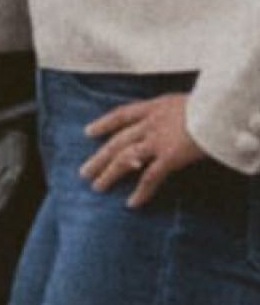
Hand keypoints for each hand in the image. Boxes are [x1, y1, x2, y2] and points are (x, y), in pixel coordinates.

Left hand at [84, 92, 213, 207]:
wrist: (220, 107)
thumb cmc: (212, 104)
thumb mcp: (188, 101)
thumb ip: (176, 112)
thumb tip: (177, 121)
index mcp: (155, 107)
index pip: (122, 114)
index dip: (104, 123)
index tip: (89, 132)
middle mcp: (151, 124)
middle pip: (117, 142)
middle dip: (99, 158)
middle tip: (84, 172)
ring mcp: (158, 141)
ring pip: (125, 159)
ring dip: (109, 174)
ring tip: (97, 187)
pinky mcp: (169, 157)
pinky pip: (150, 177)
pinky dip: (141, 191)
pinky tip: (132, 203)